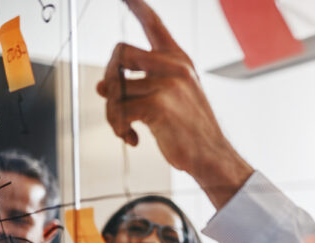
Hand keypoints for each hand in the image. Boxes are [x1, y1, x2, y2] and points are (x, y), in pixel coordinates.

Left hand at [96, 0, 252, 207]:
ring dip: (113, 114)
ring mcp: (168, 83)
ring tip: (126, 128)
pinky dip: (120, 128)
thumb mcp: (170, 99)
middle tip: (112, 102)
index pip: (154, 24)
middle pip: (120, 52)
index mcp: (179, 61)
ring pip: (115, 88)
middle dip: (109, 78)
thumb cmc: (191, 131)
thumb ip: (140, 86)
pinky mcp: (159, 104)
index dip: (137, 5)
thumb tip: (101, 87)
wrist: (213, 157)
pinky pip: (119, 110)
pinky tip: (133, 138)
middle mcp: (175, 66)